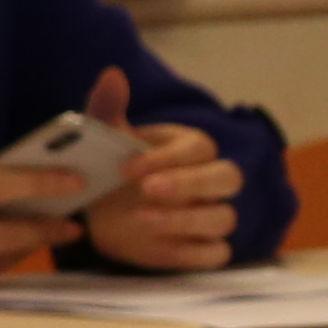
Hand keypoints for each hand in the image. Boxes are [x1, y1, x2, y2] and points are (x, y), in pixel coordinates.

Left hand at [74, 67, 242, 274]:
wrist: (99, 213)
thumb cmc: (111, 168)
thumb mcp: (103, 139)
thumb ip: (107, 107)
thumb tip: (112, 74)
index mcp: (191, 149)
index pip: (199, 148)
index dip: (168, 157)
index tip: (127, 167)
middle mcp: (210, 182)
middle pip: (228, 179)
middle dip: (191, 184)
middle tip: (148, 189)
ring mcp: (210, 216)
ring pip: (224, 218)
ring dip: (187, 220)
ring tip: (141, 218)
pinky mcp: (202, 249)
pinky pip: (215, 254)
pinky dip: (193, 253)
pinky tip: (159, 246)